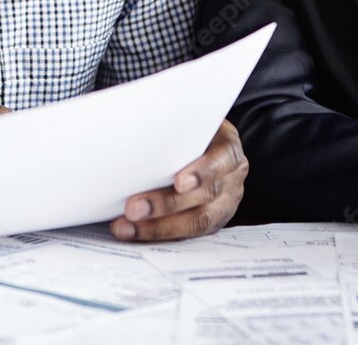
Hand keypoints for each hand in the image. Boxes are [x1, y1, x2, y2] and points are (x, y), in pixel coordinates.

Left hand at [110, 120, 246, 241]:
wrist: (207, 147)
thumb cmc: (192, 133)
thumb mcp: (191, 124)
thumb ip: (173, 129)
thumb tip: (134, 131)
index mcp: (228, 149)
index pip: (222, 160)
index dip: (202, 173)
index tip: (178, 182)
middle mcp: (231, 179)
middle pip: (204, 196)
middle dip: (166, 205)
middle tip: (133, 208)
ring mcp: (224, 204)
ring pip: (196, 221)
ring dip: (157, 227)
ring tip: (125, 227)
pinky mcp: (210, 222)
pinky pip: (186, 234)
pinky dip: (157, 234)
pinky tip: (132, 232)